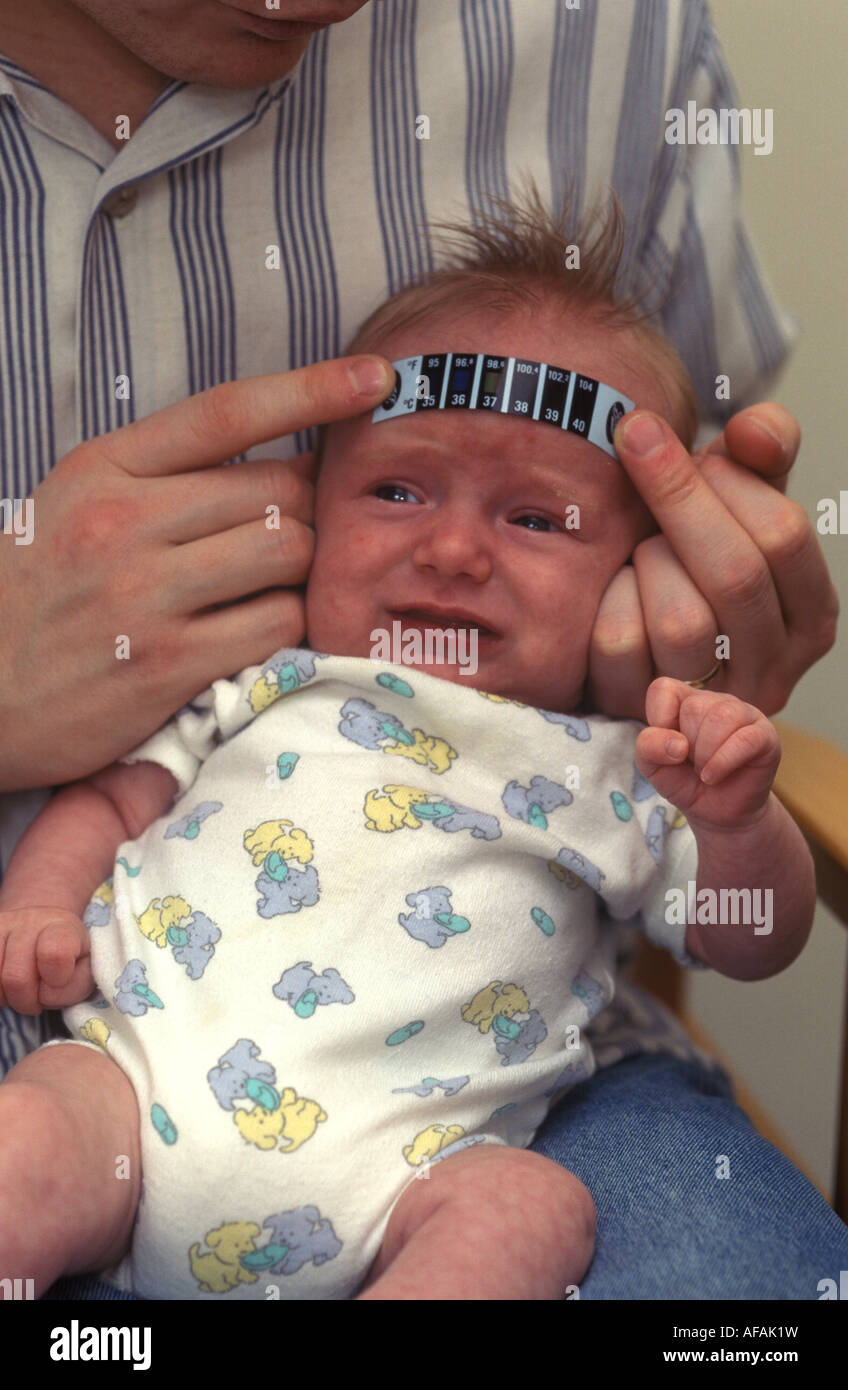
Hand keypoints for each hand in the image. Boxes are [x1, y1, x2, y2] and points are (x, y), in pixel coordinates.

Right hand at [0, 355, 395, 791]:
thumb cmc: (40, 592)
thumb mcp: (78, 503)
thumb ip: (165, 475)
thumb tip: (281, 460)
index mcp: (103, 468)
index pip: (226, 412)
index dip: (312, 388)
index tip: (375, 377)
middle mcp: (125, 522)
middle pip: (280, 489)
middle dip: (306, 509)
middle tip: (287, 535)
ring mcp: (146, 595)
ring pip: (289, 552)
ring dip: (301, 568)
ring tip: (267, 584)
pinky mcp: (168, 665)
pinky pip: (275, 623)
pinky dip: (285, 625)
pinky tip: (256, 630)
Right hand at [0, 908, 92, 1013]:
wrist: (43, 932)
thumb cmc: (69, 960)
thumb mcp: (85, 972)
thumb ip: (74, 986)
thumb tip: (45, 993)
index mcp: (63, 926)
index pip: (54, 954)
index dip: (57, 980)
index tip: (59, 980)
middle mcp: (29, 920)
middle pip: (15, 978)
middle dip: (28, 1000)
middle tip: (37, 997)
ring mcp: (1, 926)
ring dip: (7, 997)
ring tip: (22, 989)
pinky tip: (5, 984)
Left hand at [587, 403, 837, 716]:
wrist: (634, 623)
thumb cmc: (693, 552)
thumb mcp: (738, 497)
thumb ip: (761, 451)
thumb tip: (754, 431)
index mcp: (811, 616)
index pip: (785, 537)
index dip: (728, 478)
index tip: (677, 432)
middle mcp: (772, 669)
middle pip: (736, 577)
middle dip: (678, 497)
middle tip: (634, 441)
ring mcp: (708, 701)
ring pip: (682, 622)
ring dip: (650, 558)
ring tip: (639, 539)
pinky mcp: (643, 712)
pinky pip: (620, 647)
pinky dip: (608, 598)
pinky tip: (610, 579)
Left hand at [635, 677, 780, 829]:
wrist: (716, 814)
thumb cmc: (684, 782)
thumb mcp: (652, 766)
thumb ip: (648, 746)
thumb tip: (678, 743)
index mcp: (685, 701)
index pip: (663, 689)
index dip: (659, 720)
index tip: (669, 746)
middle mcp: (716, 701)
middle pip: (694, 707)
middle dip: (687, 746)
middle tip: (693, 764)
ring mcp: (744, 715)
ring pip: (721, 717)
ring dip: (706, 754)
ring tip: (705, 771)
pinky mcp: (765, 736)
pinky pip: (745, 739)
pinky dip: (723, 762)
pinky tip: (714, 777)